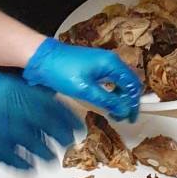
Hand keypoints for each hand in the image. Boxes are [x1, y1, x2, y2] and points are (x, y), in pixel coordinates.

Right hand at [0, 71, 80, 168]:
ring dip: (47, 153)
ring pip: (35, 145)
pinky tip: (31, 166)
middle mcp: (12, 109)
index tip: (77, 125)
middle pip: (48, 126)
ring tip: (53, 158)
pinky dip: (26, 164)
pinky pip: (15, 159)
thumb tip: (42, 100)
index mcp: (14, 90)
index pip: (52, 105)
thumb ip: (18, 92)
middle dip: (63, 136)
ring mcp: (1, 129)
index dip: (67, 117)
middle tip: (70, 143)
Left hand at [23, 36, 141, 122]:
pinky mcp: (94, 66)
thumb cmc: (63, 72)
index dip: (134, 103)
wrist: (42, 58)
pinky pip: (110, 79)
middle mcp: (111, 61)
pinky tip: (106, 101)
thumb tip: (125, 111)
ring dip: (120, 97)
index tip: (130, 119)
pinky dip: (112, 91)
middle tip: (123, 117)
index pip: (132, 85)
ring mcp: (103, 62)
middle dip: (129, 100)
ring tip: (114, 112)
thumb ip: (107, 100)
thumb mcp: (85, 90)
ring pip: (120, 81)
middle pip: (129, 82)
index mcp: (112, 64)